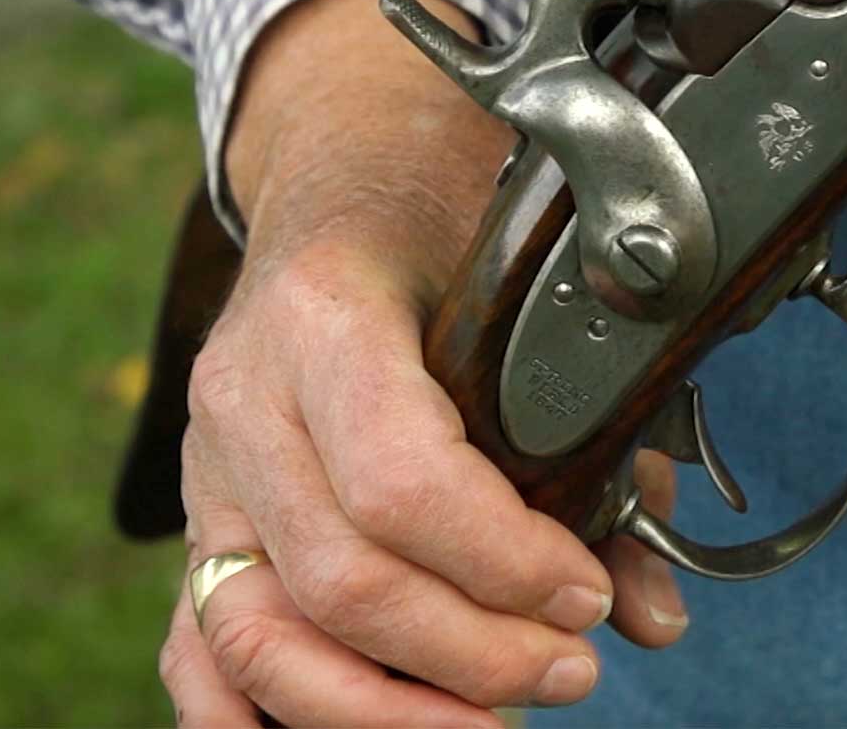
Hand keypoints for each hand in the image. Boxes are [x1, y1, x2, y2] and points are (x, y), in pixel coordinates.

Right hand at [155, 0, 688, 726]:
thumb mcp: (532, 293)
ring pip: (258, 634)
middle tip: (569, 666)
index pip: (398, 483)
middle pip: (339, 578)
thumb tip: (650, 610)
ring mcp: (209, 469)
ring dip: (383, 709)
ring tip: (492, 716)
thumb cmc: (445, 220)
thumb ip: (600, 443)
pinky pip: (197, 646)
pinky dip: (260, 716)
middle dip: (470, 652)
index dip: (503, 562)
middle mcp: (245, 398)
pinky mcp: (202, 521)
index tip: (586, 592)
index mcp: (324, 315)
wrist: (348, 172)